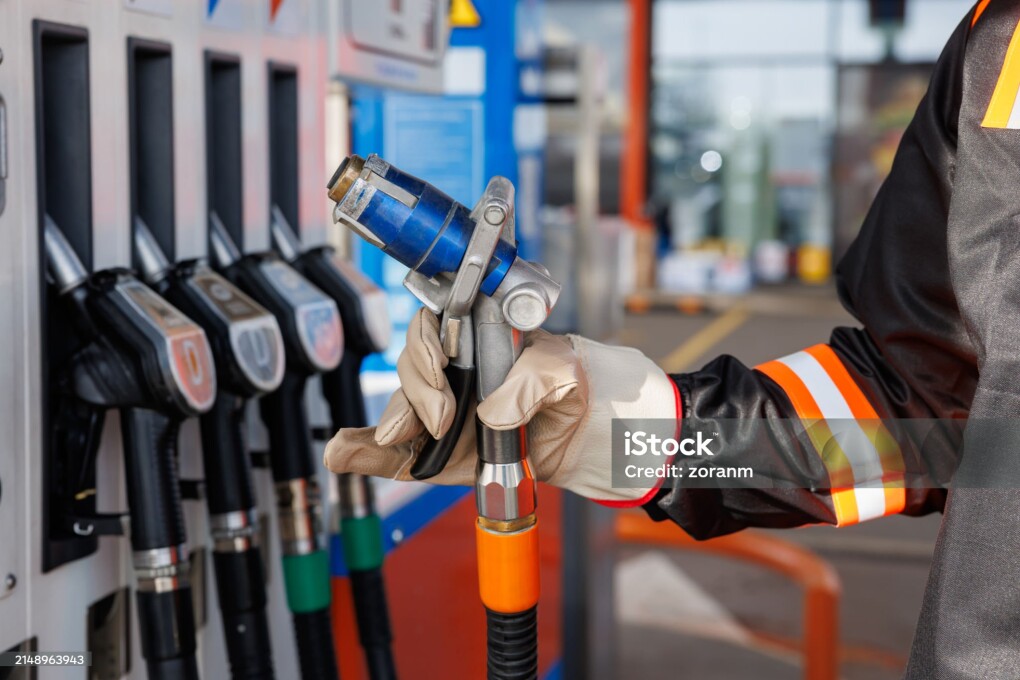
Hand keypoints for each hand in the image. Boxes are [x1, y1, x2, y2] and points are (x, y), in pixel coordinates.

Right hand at [324, 308, 678, 503]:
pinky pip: (402, 454)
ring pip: (402, 412)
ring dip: (387, 424)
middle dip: (418, 392)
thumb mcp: (567, 370)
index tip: (441, 371)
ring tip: (393, 441)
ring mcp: (450, 414)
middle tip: (443, 419)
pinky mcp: (447, 453)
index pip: (434, 328)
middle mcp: (458, 373)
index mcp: (482, 341)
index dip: (427, 346)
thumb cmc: (584, 383)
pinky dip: (371, 455)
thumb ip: (531, 382)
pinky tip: (344, 454)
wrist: (601, 435)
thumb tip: (490, 412)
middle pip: (413, 369)